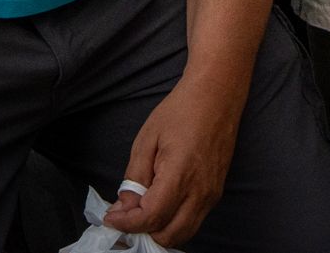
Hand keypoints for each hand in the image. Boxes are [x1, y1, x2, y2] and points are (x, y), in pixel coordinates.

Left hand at [103, 75, 245, 246]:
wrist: (217, 94)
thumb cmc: (181, 110)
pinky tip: (160, 206)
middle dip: (142, 233)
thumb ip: (134, 177)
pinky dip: (174, 223)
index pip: (151, 217)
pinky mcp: (216, 191)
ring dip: (159, 232)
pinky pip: (194, 220)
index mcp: (180, 175)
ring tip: (141, 214)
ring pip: (184, 233)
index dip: (126, 223)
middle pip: (169, 235)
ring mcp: (212, 193)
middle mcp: (200, 191)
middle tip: (125, 218)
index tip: (111, 218)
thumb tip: (125, 207)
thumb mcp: (147, 138)